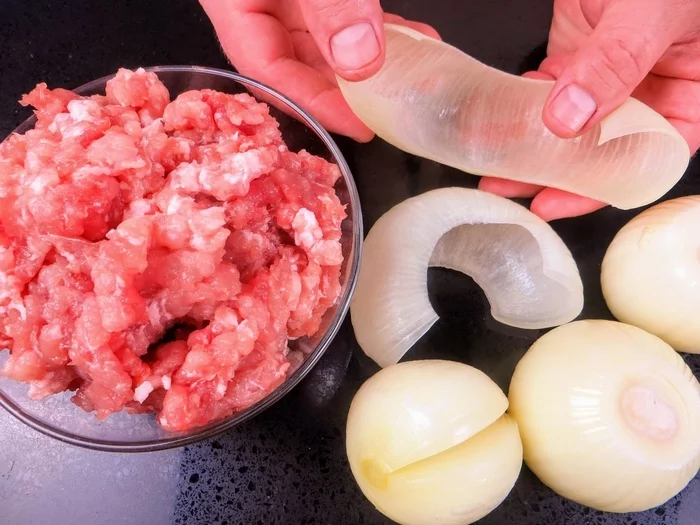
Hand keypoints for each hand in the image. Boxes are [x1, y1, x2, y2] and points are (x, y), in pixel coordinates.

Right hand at [199, 0, 438, 141]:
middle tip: (391, 110)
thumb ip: (328, 3)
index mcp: (230, 0)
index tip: (362, 124)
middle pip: (296, 64)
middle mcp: (252, 4)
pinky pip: (337, 13)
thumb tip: (361, 60)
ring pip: (323, 40)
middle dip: (349, 90)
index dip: (315, 104)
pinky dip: (371, 26)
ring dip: (369, 60)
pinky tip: (409, 37)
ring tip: (413, 75)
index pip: (266, 70)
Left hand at [479, 0, 699, 220]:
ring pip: (570, 125)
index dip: (602, 187)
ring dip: (532, 144)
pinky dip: (527, 104)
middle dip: (553, 173)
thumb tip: (571, 117)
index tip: (556, 200)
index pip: (648, 158)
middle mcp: (650, 89)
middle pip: (601, 150)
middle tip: (508, 186)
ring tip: (494, 164)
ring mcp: (610, 73)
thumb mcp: (655, 10)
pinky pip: (550, 89)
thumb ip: (617, 61)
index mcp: (690, 92)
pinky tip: (505, 116)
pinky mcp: (578, 52)